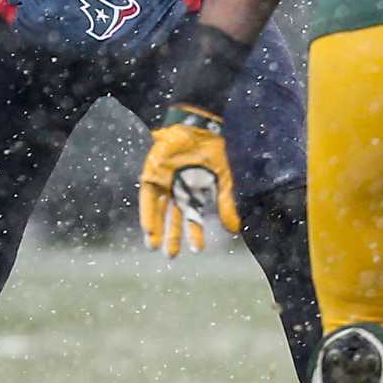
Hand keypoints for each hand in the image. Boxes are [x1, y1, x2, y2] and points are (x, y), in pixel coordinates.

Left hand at [138, 105, 239, 257]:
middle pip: (172, 217)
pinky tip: (148, 228)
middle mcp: (176, 188)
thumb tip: (235, 230)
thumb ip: (226, 203)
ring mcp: (163, 181)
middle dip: (172, 236)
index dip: (194, 233)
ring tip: (154, 246)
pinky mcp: (152, 173)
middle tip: (171, 256)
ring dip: (155, 228)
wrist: (199, 127)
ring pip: (158, 210)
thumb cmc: (212, 150)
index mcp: (193, 190)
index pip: (192, 217)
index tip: (198, 250)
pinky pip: (147, 197)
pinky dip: (148, 213)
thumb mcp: (222, 179)